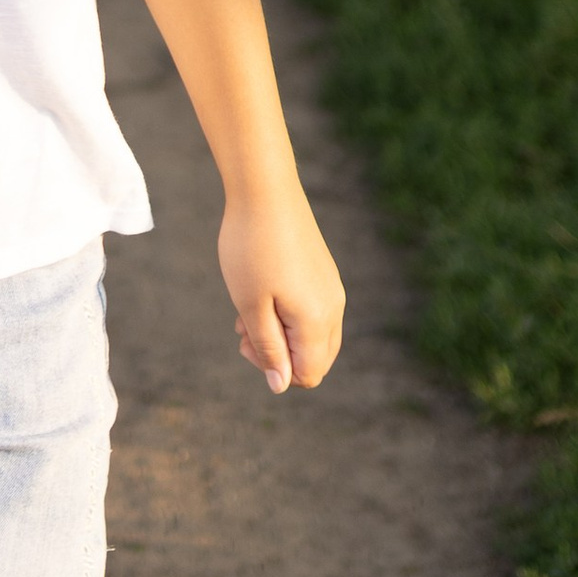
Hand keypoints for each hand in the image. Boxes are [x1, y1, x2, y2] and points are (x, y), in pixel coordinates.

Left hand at [219, 191, 344, 393]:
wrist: (265, 191)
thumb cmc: (251, 247)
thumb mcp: (250, 305)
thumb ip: (269, 348)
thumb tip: (281, 385)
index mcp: (317, 320)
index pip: (309, 374)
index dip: (276, 372)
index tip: (247, 342)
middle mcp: (333, 307)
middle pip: (316, 359)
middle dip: (279, 355)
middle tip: (244, 330)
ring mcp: (331, 288)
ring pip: (312, 334)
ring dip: (280, 333)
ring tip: (247, 309)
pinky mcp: (323, 272)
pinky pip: (312, 311)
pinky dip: (286, 313)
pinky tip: (259, 291)